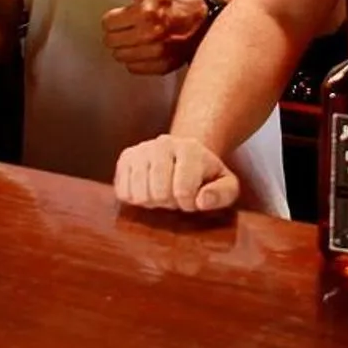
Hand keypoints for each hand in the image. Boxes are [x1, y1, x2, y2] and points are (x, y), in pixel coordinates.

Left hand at [101, 0, 209, 75]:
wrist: (198, 24)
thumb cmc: (170, 5)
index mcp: (145, 12)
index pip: (107, 23)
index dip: (113, 18)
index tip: (123, 16)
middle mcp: (150, 34)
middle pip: (111, 41)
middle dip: (117, 33)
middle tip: (128, 27)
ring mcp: (156, 53)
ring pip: (120, 56)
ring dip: (125, 48)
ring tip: (136, 38)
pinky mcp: (160, 66)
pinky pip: (133, 68)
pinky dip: (136, 60)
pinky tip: (144, 49)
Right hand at [113, 134, 239, 212]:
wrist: (183, 155)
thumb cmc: (206, 175)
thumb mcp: (226, 185)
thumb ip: (223, 194)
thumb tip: (202, 200)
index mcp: (190, 149)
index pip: (183, 191)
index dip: (188, 204)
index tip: (194, 199)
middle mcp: (163, 143)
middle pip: (158, 192)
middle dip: (169, 203)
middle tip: (176, 196)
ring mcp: (141, 149)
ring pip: (138, 193)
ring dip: (152, 202)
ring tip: (162, 192)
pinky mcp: (125, 157)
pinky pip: (122, 191)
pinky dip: (135, 199)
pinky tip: (148, 190)